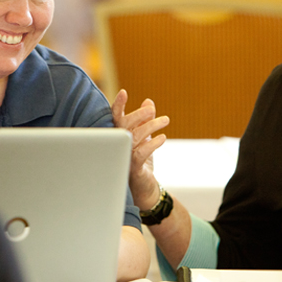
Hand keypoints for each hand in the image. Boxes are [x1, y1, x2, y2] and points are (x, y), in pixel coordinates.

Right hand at [112, 89, 169, 208]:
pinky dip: (153, 143)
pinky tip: (163, 138)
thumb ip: (145, 120)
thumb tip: (149, 101)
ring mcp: (123, 157)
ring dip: (151, 126)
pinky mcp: (132, 168)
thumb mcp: (145, 137)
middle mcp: (117, 146)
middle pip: (124, 124)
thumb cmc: (141, 161)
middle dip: (139, 115)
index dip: (118, 105)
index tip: (124, 92)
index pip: (115, 118)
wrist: (144, 189)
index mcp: (118, 136)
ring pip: (134, 136)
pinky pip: (141, 153)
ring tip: (165, 120)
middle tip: (152, 109)